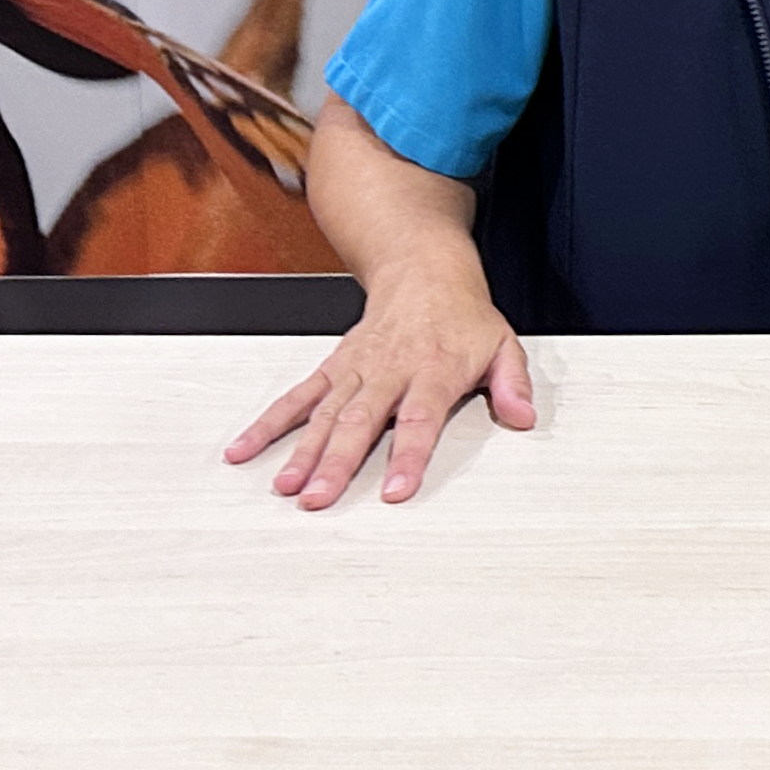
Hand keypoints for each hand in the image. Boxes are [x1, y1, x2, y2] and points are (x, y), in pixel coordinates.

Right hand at [226, 273, 535, 508]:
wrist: (423, 269)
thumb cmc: (463, 317)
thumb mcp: (503, 344)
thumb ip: (513, 383)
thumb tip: (524, 417)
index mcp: (433, 369)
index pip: (419, 419)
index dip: (407, 456)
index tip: (395, 492)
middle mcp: (389, 371)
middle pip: (360, 422)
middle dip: (338, 464)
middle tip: (318, 500)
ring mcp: (356, 369)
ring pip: (325, 414)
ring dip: (302, 451)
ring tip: (285, 487)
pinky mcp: (334, 367)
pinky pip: (297, 396)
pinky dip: (269, 423)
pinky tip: (244, 450)